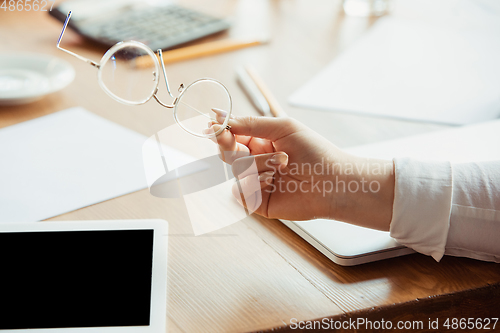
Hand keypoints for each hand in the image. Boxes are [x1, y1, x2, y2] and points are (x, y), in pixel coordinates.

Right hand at [208, 110, 394, 230]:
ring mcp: (258, 183)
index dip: (222, 131)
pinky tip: (274, 182)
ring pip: (237, 171)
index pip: (233, 137)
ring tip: (283, 163)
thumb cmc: (315, 152)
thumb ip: (250, 123)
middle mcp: (257, 163)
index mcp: (262, 143)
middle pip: (227, 154)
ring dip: (258, 163)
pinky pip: (241, 192)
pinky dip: (255, 185)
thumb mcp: (283, 127)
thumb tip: (220, 115)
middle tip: (233, 141)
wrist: (333, 181)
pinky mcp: (259, 203)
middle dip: (229, 146)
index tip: (213, 125)